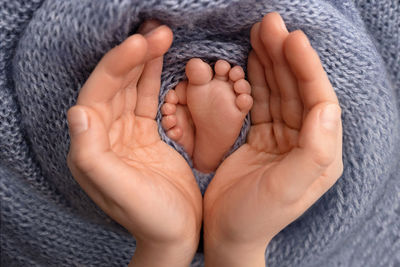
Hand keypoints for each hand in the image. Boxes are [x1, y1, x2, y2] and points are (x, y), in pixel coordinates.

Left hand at [66, 23, 201, 265]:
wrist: (178, 231)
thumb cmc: (150, 217)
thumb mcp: (121, 190)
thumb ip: (93, 155)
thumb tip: (78, 111)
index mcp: (89, 149)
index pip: (97, 96)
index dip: (116, 67)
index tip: (138, 44)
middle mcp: (102, 137)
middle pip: (114, 86)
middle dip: (133, 57)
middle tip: (157, 32)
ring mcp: (124, 134)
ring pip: (130, 89)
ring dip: (143, 62)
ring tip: (161, 36)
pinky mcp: (145, 134)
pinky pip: (146, 99)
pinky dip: (152, 78)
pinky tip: (160, 58)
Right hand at [203, 13, 342, 265]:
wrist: (227, 233)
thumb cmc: (255, 217)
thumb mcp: (286, 190)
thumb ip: (313, 151)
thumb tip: (327, 108)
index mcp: (321, 155)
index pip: (319, 101)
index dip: (307, 69)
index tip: (292, 40)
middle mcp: (306, 142)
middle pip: (298, 90)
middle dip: (285, 56)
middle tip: (270, 24)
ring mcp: (283, 137)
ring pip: (279, 91)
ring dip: (270, 61)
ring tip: (261, 32)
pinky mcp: (261, 136)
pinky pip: (261, 101)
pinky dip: (256, 79)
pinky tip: (252, 59)